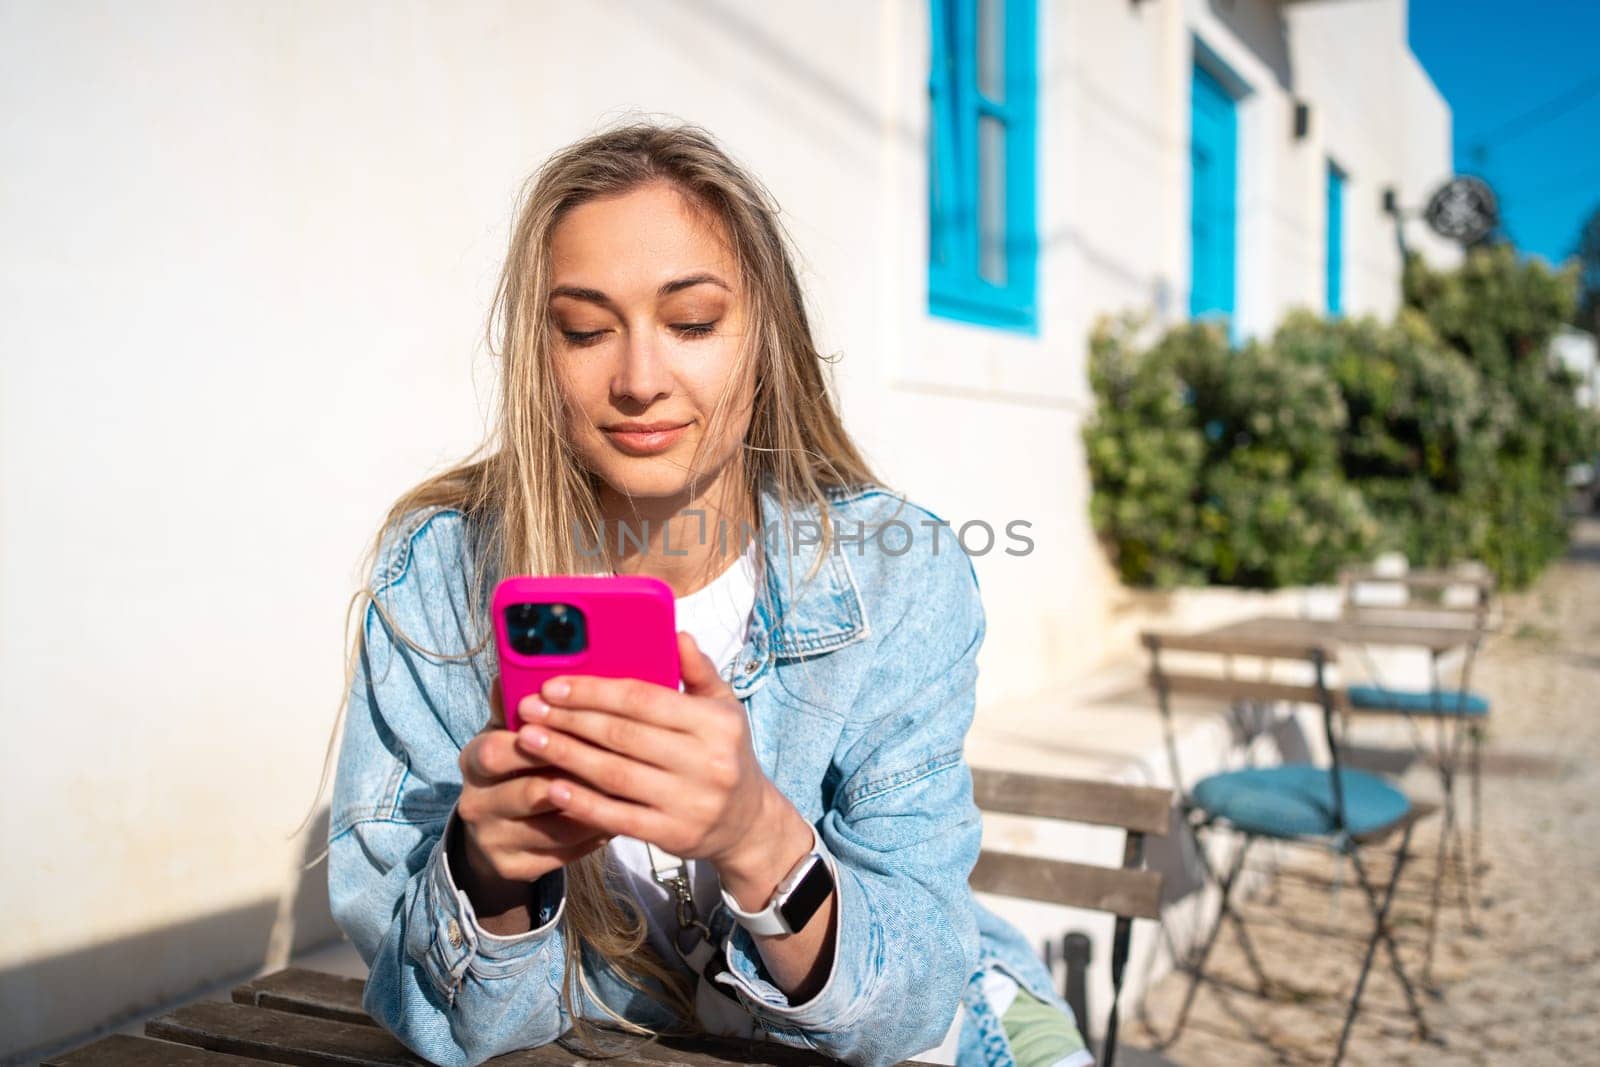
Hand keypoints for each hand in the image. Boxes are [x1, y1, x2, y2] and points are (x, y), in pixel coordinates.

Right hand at [453, 677, 612, 889]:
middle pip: (525, 788)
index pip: (499, 744)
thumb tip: (522, 662)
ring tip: (628, 787)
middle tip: (615, 761)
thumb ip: (524, 699)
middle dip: (573, 774)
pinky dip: (591, 832)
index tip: (579, 723)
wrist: (505, 829)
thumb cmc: (525, 763)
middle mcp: (475, 799)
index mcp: (476, 757)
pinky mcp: (512, 866)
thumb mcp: (518, 729)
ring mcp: (492, 837)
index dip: (543, 735)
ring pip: (551, 822)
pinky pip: (562, 850)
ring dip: (591, 803)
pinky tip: (617, 815)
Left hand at [513, 632, 802, 884]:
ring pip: (615, 775)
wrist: (747, 822)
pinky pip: (618, 818)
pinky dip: (583, 803)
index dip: (594, 691)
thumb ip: (698, 671)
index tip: (553, 685)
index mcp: (716, 723)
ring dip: (566, 756)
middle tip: (529, 710)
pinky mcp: (673, 836)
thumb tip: (676, 633)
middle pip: (623, 736)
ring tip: (529, 741)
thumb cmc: (724, 753)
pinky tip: (553, 787)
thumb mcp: (723, 708)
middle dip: (570, 720)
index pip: (644, 700)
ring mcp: (690, 802)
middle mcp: (707, 762)